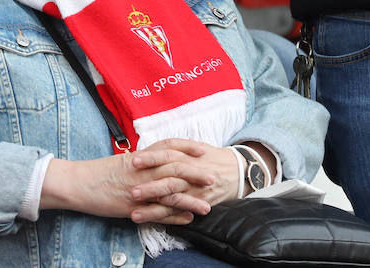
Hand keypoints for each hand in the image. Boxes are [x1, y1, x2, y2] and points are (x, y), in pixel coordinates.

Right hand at [40, 140, 242, 224]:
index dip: (187, 147)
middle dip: (196, 173)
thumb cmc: (99, 172)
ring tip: (208, 206)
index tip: (203, 149)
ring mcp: (139, 189)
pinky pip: (158, 212)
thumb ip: (142, 160)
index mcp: (140, 157)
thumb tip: (157, 159)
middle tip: (213, 178)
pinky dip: (174, 216)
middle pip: (175, 169)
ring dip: (191, 200)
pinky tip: (188, 219)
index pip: (168, 147)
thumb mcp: (122, 161)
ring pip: (170, 193)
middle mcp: (142, 170)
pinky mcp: (133, 206)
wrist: (78, 183)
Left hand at [125, 139, 243, 222]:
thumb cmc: (213, 157)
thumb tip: (154, 148)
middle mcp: (192, 174)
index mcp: (189, 156)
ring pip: (172, 200)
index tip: (133, 161)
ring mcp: (196, 191)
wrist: (238, 171)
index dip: (150, 158)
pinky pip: (181, 212)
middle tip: (131, 190)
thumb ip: (177, 147)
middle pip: (168, 179)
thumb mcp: (197, 146)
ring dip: (153, 208)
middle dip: (149, 186)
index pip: (167, 154)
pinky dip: (166, 218)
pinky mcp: (199, 204)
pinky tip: (152, 221)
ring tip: (135, 213)